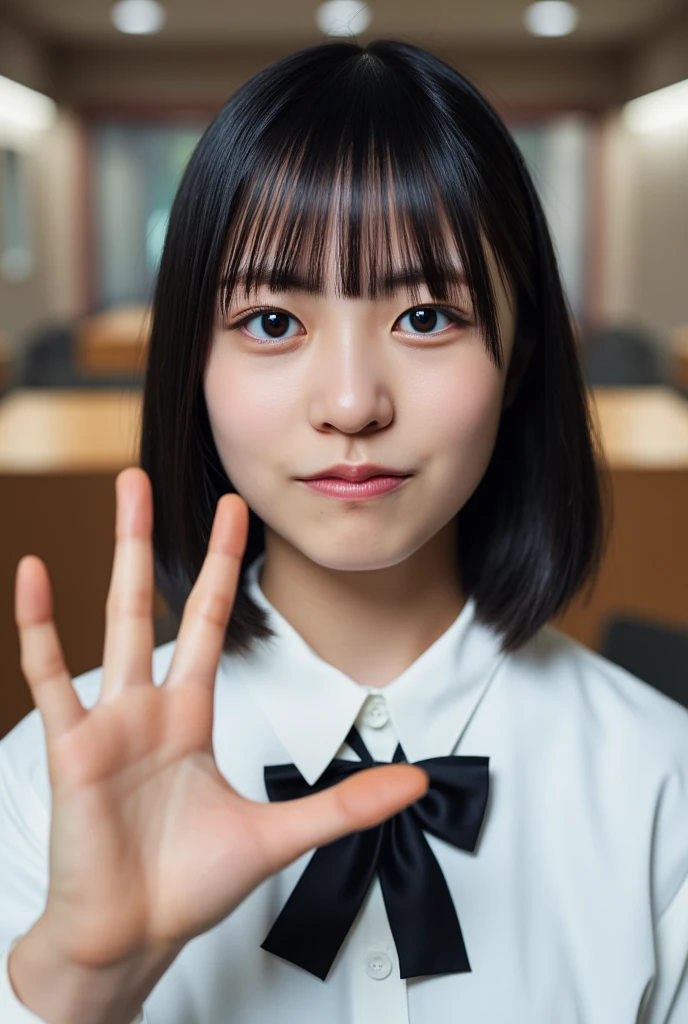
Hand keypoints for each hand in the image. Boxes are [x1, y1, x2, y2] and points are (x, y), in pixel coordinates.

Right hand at [14, 467, 428, 969]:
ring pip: (112, 620)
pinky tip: (34, 574)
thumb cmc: (188, 886)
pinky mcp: (73, 747)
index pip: (206, 622)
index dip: (218, 566)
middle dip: (150, 539)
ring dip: (113, 556)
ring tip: (117, 493)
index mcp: (189, 716)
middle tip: (145, 475)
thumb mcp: (279, 835)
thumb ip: (344, 803)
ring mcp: (108, 721)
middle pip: (152, 602)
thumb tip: (415, 781)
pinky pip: (51, 675)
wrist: (131, 937)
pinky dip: (39, 625)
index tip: (233, 514)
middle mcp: (147, 707)